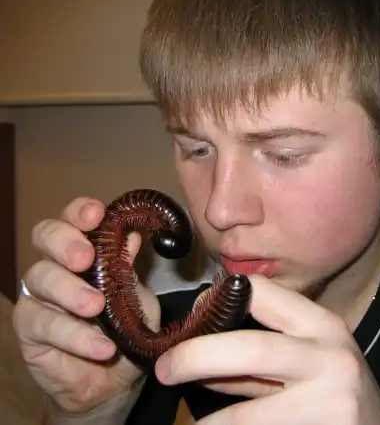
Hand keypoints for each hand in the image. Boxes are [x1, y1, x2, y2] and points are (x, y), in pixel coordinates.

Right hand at [11, 197, 160, 413]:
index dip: (80, 212)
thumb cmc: (127, 328)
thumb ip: (130, 270)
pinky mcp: (29, 329)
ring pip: (40, 278)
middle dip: (65, 242)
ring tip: (97, 308)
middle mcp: (58, 265)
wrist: (115, 379)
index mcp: (86, 250)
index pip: (74, 220)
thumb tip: (134, 235)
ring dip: (71, 292)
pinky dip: (75, 335)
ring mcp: (40, 295)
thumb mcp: (138, 297)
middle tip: (86, 258)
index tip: (97, 213)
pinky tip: (101, 347)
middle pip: (45, 236)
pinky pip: (43, 324)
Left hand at [154, 275, 379, 424]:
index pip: (262, 293)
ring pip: (244, 415)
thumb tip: (198, 340)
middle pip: (249, 348)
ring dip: (211, 420)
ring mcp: (329, 403)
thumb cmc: (337, 389)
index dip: (219, 299)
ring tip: (201, 421)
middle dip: (194, 357)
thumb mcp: (308, 357)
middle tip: (165, 370)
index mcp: (323, 326)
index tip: (195, 316)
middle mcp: (329, 358)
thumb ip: (259, 350)